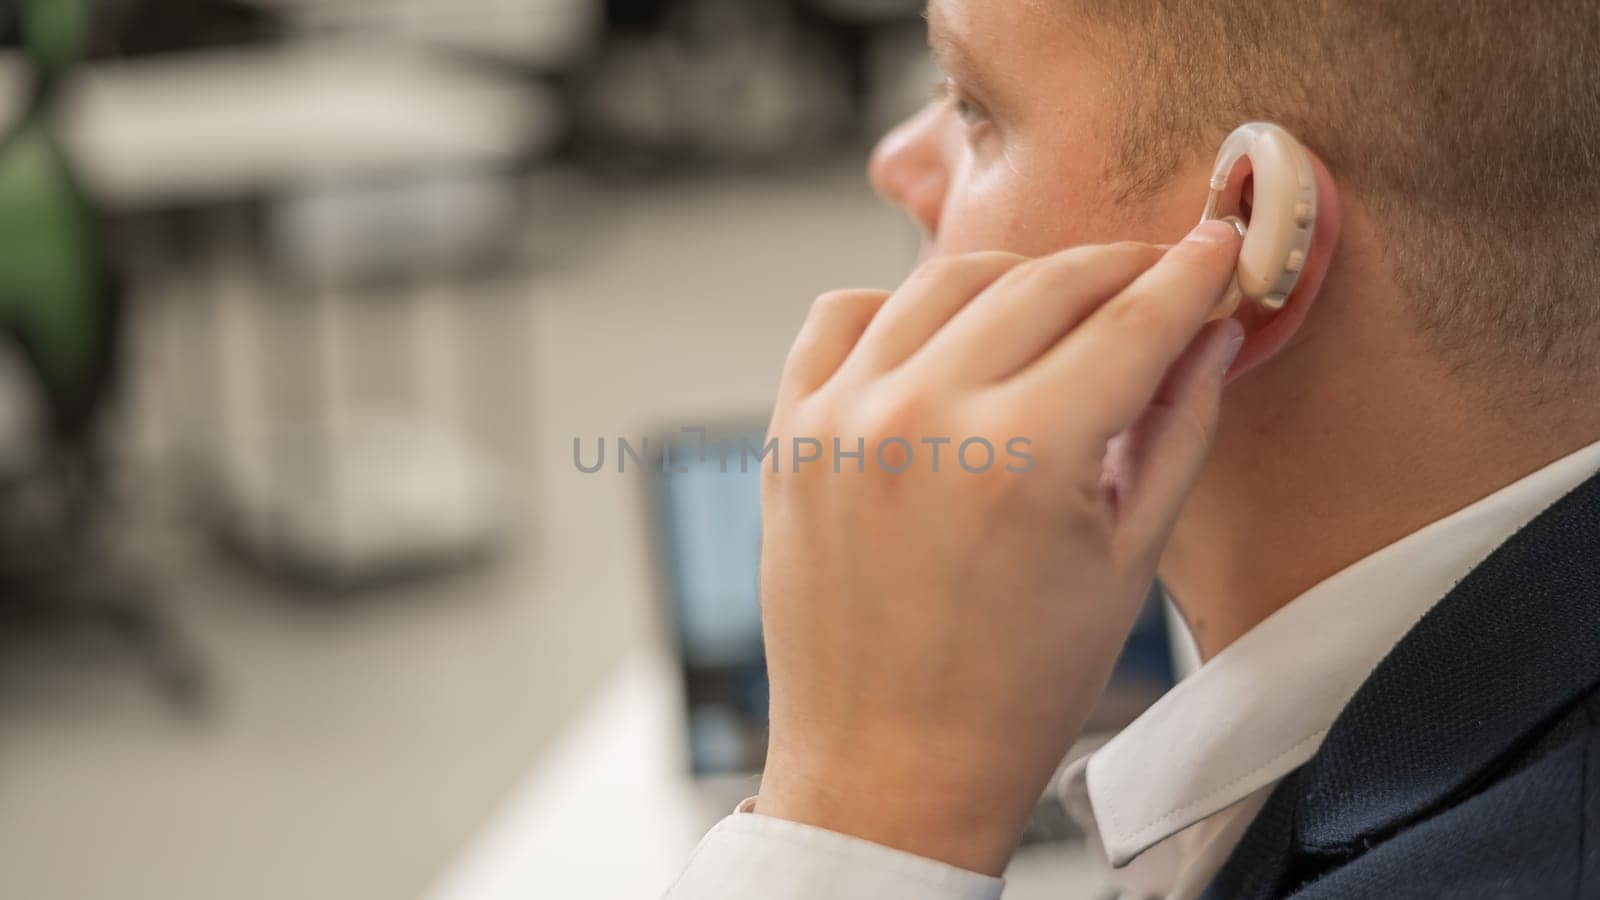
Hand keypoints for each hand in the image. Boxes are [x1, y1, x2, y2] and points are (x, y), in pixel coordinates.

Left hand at [754, 221, 1244, 875]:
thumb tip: (1211, 329)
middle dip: (1117, 269)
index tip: (1217, 248)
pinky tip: (944, 339)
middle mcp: (922, 416)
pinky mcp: (790, 433)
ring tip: (1058, 309)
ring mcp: (842, 418)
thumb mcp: (1128, 560)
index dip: (1189, 274)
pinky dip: (900, 306)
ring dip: (1017, 276)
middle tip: (1154, 281)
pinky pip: (844, 316)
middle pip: (1043, 282)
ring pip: (944, 278)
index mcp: (1022, 456)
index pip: (1130, 320)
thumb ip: (1179, 426)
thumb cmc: (1016, 686)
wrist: (890, 766)